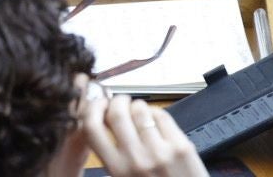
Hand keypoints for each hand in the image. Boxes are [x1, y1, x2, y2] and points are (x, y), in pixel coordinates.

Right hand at [81, 95, 207, 176]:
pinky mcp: (181, 146)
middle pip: (117, 112)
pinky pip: (162, 115)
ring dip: (136, 107)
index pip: (92, 127)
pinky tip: (155, 122)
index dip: (92, 109)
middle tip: (119, 104)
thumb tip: (103, 122)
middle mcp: (137, 159)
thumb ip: (112, 157)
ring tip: (139, 115)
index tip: (97, 106)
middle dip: (116, 102)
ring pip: (140, 109)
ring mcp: (160, 151)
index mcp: (118, 170)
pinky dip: (155, 113)